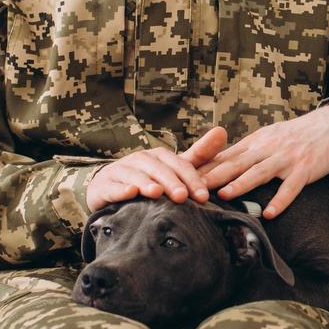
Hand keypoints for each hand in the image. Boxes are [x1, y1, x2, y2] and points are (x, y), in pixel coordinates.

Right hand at [84, 126, 229, 212]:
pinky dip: (120, 190)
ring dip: (146, 183)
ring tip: (156, 193)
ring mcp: (121, 171)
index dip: (191, 179)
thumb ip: (199, 155)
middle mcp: (140, 160)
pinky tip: (129, 194)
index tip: (203, 196)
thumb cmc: (150, 179)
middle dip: (171, 182)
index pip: (178, 165)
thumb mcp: (174, 168)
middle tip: (183, 197)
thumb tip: (223, 130)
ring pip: (135, 176)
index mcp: (159, 156)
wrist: (111, 188)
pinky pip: (112, 187)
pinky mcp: (105, 185)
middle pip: (158, 169)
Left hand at [194, 104, 328, 219]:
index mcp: (255, 143)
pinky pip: (291, 186)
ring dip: (241, 183)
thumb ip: (246, 153)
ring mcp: (286, 158)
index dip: (203, 168)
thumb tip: (217, 168)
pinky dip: (281, 199)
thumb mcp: (267, 139)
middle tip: (192, 189)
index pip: (224, 156)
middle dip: (213, 176)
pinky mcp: (305, 168)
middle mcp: (267, 148)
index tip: (182, 179)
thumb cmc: (295, 136)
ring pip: (260, 171)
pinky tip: (270, 213)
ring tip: (223, 195)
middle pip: (236, 163)